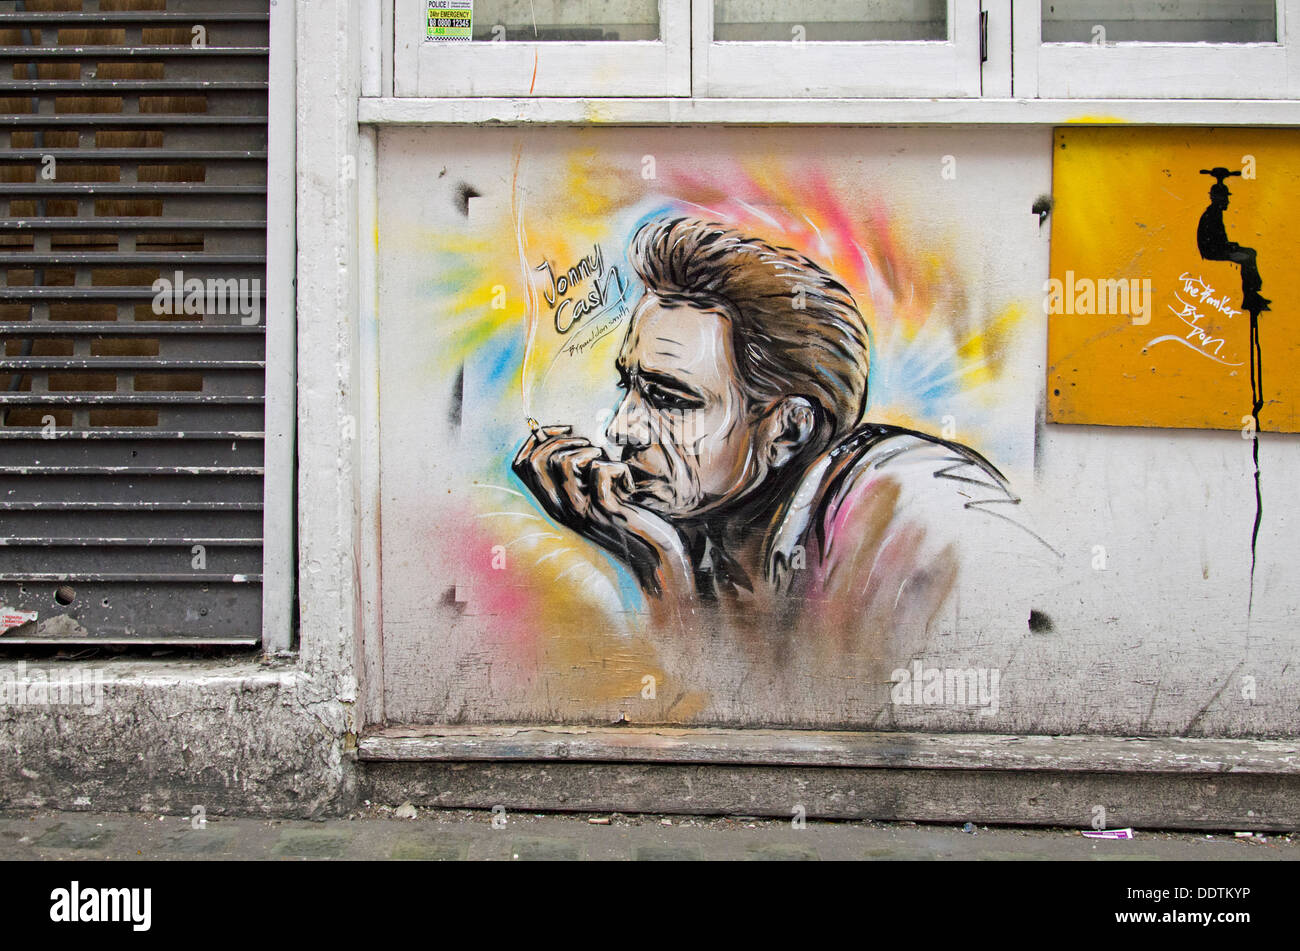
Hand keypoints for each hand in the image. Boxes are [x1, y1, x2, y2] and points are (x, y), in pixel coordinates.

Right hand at [512, 425, 693, 598]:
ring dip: (587, 451)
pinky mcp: (606, 511)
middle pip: (536, 461)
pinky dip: (616, 466)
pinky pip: (600, 471)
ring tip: (605, 460)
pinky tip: (626, 479)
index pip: (521, 465)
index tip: (563, 432)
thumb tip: (561, 434)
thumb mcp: (591, 494)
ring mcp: (582, 512)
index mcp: (553, 504)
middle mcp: (561, 510)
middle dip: (561, 440)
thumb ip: (574, 474)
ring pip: (564, 462)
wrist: (650, 552)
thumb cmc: (624, 516)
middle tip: (589, 447)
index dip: (536, 439)